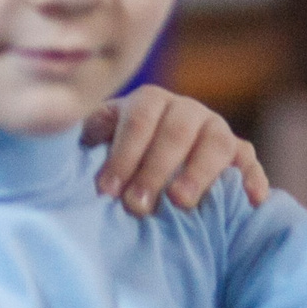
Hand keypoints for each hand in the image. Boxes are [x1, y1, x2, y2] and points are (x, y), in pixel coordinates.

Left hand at [87, 87, 267, 214]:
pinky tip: (251, 201)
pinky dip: (253, 179)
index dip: (123, 154)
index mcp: (149, 102)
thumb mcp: (96, 140)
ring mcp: (216, 130)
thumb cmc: (115, 153)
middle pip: (177, 132)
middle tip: (138, 205)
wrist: (152, 155)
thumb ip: (83, 137)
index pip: (138, 121)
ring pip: (217, 144)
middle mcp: (186, 111)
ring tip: (181, 202)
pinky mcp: (240, 153)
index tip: (106, 190)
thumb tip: (54, 136)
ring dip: (199, 172)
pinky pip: (251, 163)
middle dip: (155, 169)